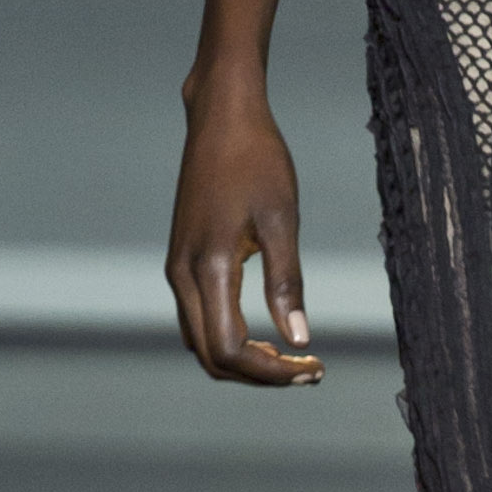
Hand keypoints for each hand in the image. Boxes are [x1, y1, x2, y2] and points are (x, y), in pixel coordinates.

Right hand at [167, 73, 322, 387]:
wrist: (221, 117)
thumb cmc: (256, 160)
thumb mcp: (282, 220)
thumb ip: (286, 283)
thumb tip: (299, 339)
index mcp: (208, 268)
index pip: (231, 349)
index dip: (271, 372)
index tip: (315, 365)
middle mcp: (182, 275)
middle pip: (211, 357)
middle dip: (259, 374)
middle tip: (309, 370)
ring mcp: (177, 268)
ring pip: (201, 342)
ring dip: (243, 359)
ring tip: (292, 355)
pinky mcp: (182, 259)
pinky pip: (199, 318)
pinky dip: (229, 337)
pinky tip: (266, 330)